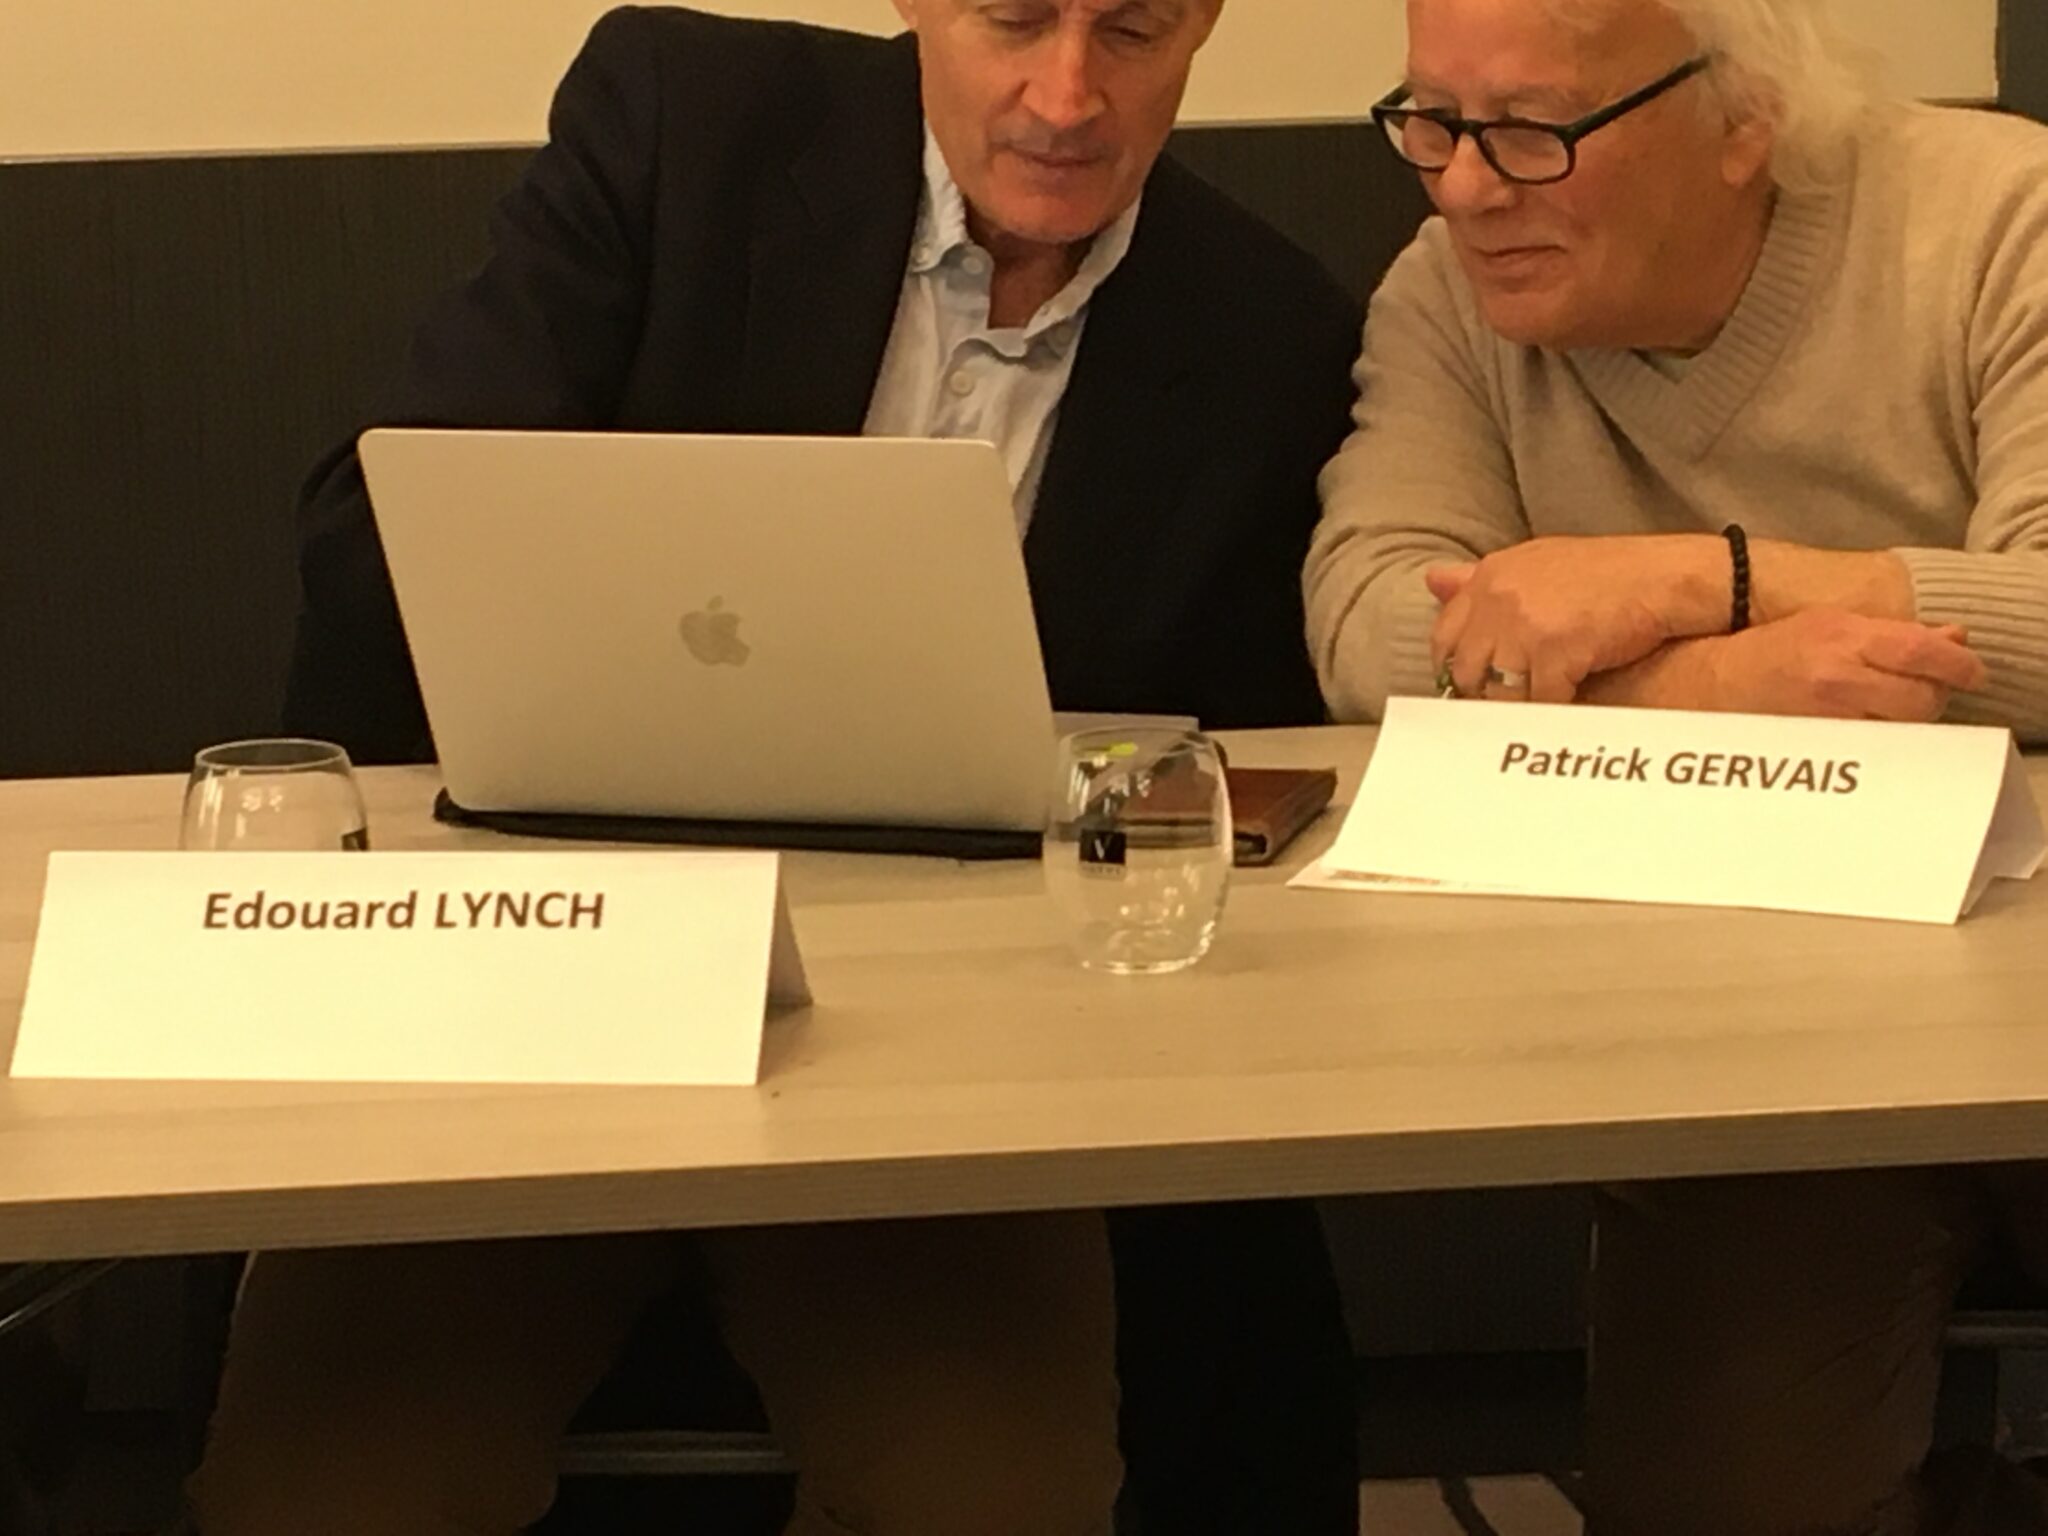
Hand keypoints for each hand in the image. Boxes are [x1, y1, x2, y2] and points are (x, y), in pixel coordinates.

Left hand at [1429, 535, 1724, 702]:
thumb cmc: (1612, 576)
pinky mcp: (1554, 647)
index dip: (1456, 671)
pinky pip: (1537, 700)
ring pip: (1498, 691)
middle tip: (1504, 718)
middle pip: (1466, 669)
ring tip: (1532, 723)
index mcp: (1492, 575)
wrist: (1669, 579)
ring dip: (1515, 712)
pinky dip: (1550, 714)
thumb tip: (1433, 581)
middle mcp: (1499, 596)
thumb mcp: (1539, 565)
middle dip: (1483, 698)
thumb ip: (1484, 582)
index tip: (1472, 692)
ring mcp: (1524, 622)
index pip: (1445, 636)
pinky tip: (1565, 716)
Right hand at [1703, 609, 1986, 720]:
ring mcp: (1827, 717)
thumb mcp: (1833, 624)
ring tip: (1893, 711)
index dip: (1958, 665)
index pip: (1920, 651)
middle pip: (1920, 698)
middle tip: (1928, 692)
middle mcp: (1836, 677)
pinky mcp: (1818, 746)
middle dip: (1935, 697)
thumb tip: (1954, 638)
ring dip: (1911, 722)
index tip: (1973, 672)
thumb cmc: (1773, 650)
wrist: (1710, 684)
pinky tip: (1872, 731)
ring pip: (1902, 730)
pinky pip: (1876, 751)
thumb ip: (1894, 632)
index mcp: (1841, 636)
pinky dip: (1886, 741)